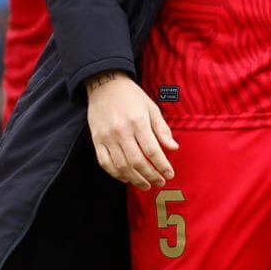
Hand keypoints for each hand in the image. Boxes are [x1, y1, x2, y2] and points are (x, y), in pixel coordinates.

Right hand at [84, 71, 177, 188]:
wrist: (104, 84)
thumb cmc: (131, 96)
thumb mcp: (151, 107)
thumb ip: (162, 129)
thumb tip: (174, 148)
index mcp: (138, 121)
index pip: (152, 150)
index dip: (162, 166)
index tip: (170, 174)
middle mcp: (121, 131)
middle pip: (137, 162)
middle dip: (151, 176)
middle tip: (160, 182)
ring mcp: (107, 137)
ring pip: (121, 166)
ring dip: (135, 179)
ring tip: (146, 185)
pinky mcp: (96, 140)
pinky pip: (105, 163)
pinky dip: (116, 174)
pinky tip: (126, 178)